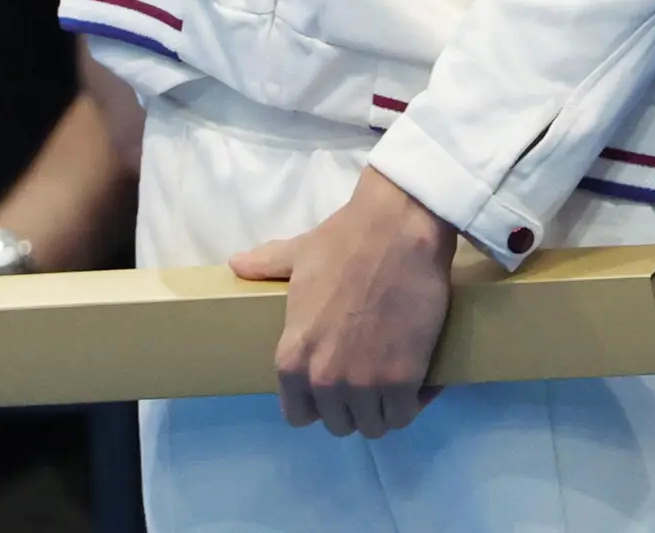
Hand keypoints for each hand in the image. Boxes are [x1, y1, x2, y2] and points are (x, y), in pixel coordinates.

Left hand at [228, 168, 455, 439]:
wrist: (396, 230)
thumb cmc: (344, 241)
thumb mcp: (296, 255)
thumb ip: (265, 266)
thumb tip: (236, 264)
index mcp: (292, 358)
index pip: (297, 415)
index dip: (315, 404)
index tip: (332, 387)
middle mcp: (323, 380)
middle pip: (338, 423)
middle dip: (352, 407)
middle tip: (367, 379)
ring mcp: (364, 383)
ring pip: (373, 426)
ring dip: (383, 409)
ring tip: (393, 383)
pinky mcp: (403, 380)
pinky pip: (405, 414)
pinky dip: (414, 401)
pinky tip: (418, 379)